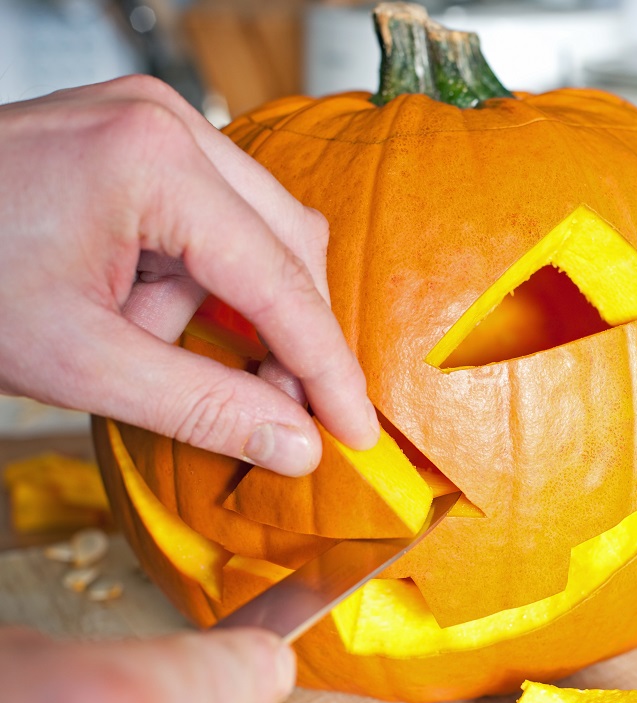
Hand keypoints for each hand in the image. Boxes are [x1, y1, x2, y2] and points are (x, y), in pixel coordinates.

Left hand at [0, 75, 378, 475]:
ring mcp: (157, 122)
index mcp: (155, 163)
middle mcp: (170, 124)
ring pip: (262, 230)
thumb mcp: (78, 360)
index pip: (281, 283)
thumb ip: (200, 406)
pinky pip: (219, 215)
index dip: (326, 367)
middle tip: (274, 408)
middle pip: (289, 245)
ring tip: (150, 340)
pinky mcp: (144, 136)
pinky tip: (147, 307)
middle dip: (285, 333)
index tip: (356, 429)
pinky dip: (203, 278)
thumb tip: (296, 444)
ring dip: (236, 305)